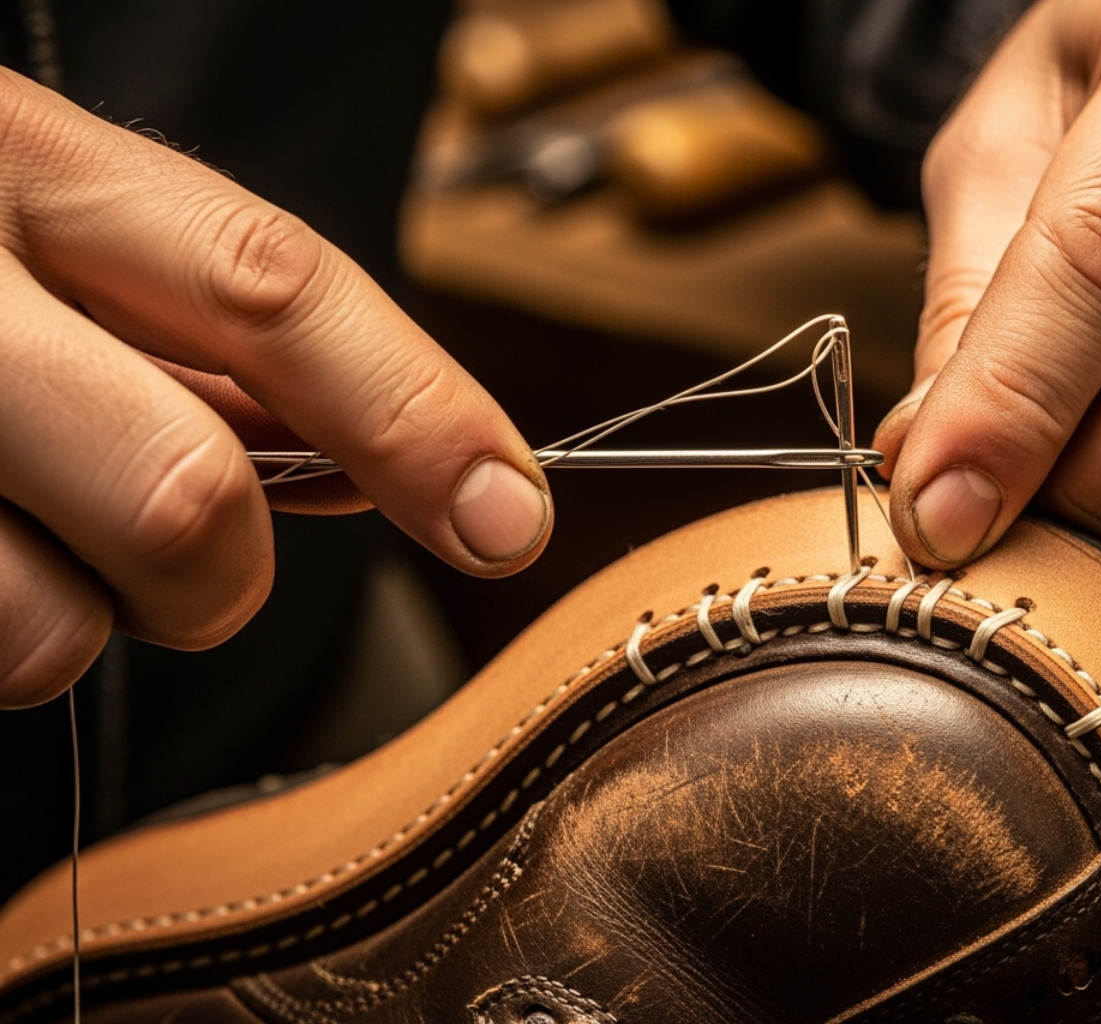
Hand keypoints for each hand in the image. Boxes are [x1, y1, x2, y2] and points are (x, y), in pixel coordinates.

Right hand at [0, 69, 550, 706]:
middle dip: (224, 572)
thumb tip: (399, 459)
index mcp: (36, 175)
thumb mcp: (68, 246)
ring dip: (80, 616)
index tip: (507, 515)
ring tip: (22, 534)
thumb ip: (225, 344)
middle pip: (184, 492)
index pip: (274, 287)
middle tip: (193, 559)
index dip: (416, 413)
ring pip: (56, 628)